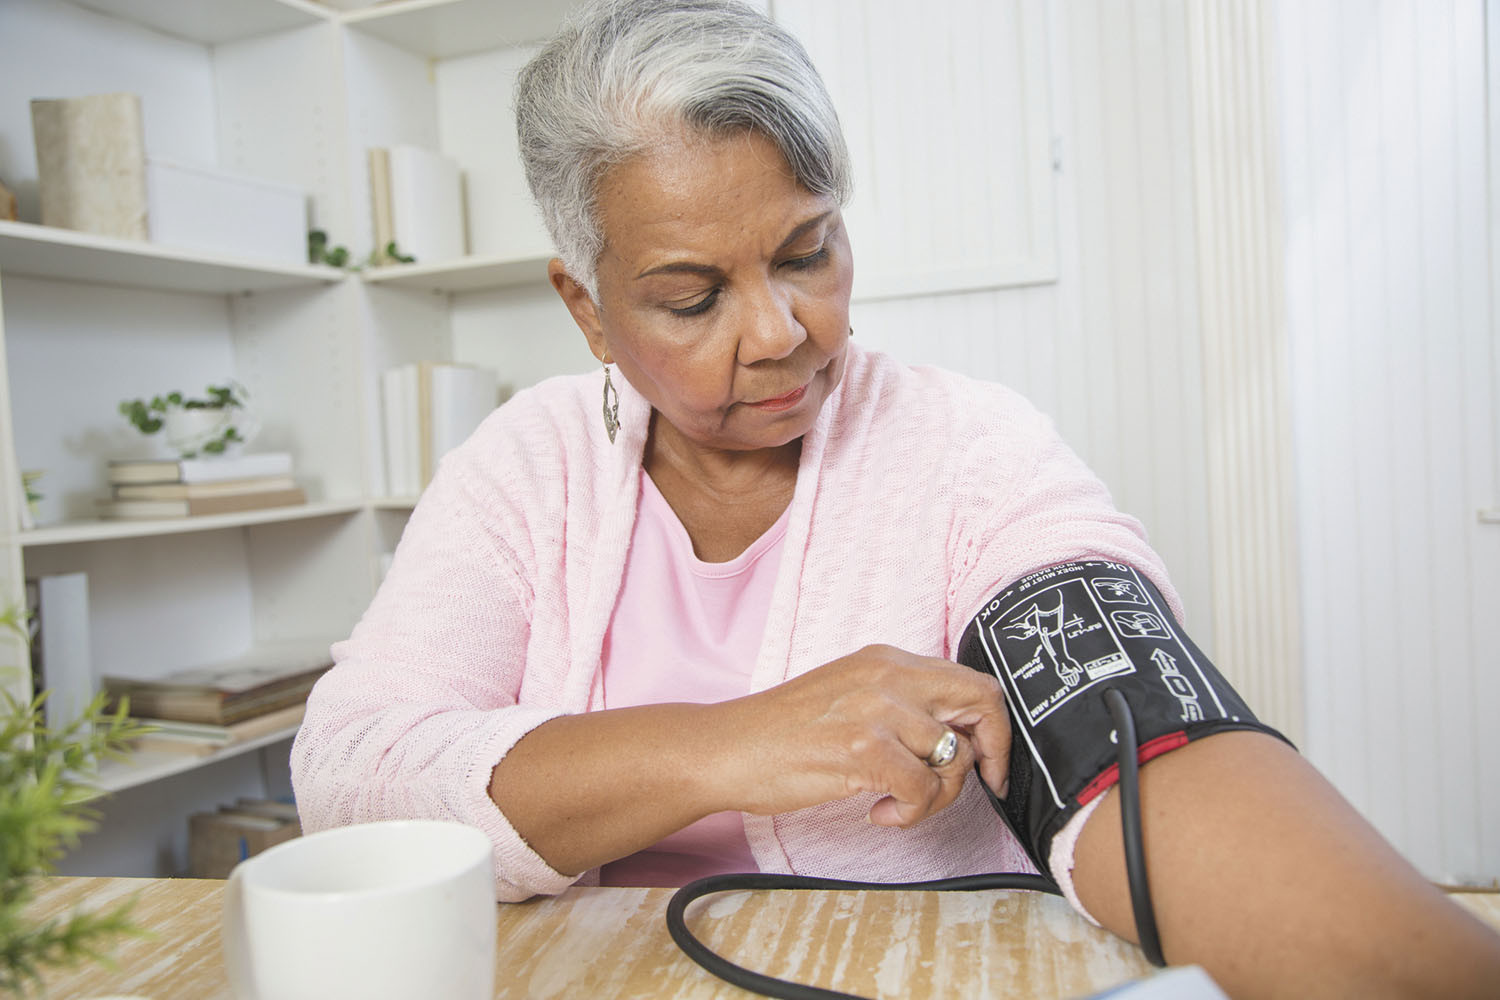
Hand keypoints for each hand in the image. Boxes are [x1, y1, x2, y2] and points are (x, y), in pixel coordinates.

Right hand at [709, 644, 1010, 826]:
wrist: (724, 749)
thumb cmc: (781, 735)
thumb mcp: (850, 699)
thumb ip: (900, 706)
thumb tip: (957, 740)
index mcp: (886, 660)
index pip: (973, 681)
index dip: (994, 729)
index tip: (987, 766)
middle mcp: (887, 674)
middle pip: (982, 703)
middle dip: (987, 755)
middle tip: (965, 789)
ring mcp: (875, 707)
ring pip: (953, 758)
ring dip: (935, 796)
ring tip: (896, 802)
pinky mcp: (861, 745)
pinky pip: (922, 788)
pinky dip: (909, 811)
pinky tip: (878, 811)